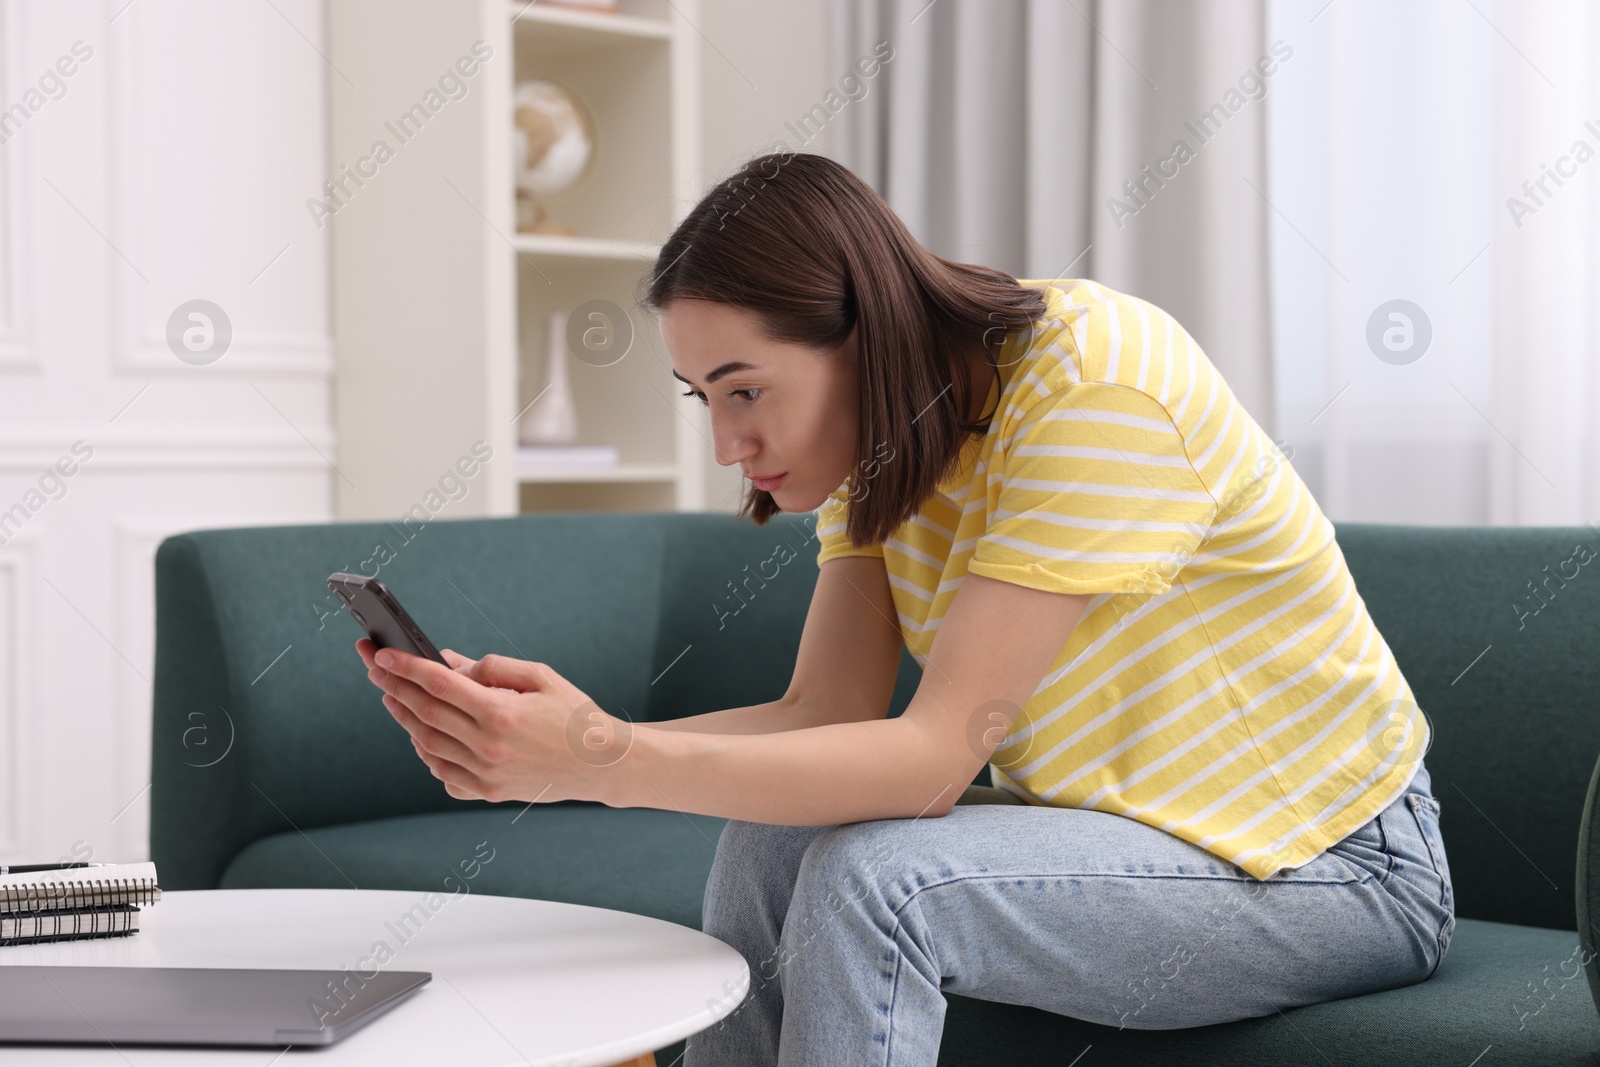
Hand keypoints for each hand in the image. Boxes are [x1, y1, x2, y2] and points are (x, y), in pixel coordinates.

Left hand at [359, 643, 629, 804]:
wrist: (603, 764)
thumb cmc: (574, 714)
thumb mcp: (540, 676)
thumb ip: (493, 668)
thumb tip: (450, 665)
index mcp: (502, 714)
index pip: (440, 685)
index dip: (407, 666)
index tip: (382, 652)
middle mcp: (489, 748)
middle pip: (425, 713)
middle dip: (394, 686)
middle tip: (375, 666)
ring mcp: (486, 775)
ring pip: (427, 745)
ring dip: (404, 718)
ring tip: (391, 695)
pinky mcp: (488, 792)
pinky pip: (443, 773)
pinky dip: (425, 753)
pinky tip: (421, 735)